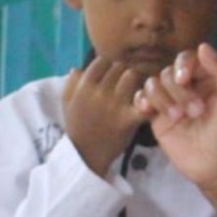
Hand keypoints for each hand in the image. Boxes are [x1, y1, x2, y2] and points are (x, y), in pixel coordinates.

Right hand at [62, 58, 145, 176]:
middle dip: (125, 71)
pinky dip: (149, 99)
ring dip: (137, 80)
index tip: (113, 72)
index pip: (102, 61)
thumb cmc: (77, 127)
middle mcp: (99, 92)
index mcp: (84, 86)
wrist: (85, 155)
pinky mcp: (128, 118)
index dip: (110, 64)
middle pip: (120, 67)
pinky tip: (149, 101)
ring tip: (138, 88)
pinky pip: (143, 101)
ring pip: (133, 76)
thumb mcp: (67, 104)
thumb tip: (76, 67)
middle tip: (129, 80)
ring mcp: (114, 105)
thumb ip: (71, 84)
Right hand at [135, 44, 216, 190]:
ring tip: (178, 118)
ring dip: (163, 98)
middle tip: (195, 112)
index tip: (185, 79)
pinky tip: (149, 112)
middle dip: (179, 90)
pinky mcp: (157, 118)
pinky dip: (142, 102)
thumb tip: (203, 46)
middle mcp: (188, 86)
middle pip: (169, 72)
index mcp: (207, 78)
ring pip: (153, 83)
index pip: (188, 59)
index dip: (184, 65)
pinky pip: (141, 100)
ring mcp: (171, 101)